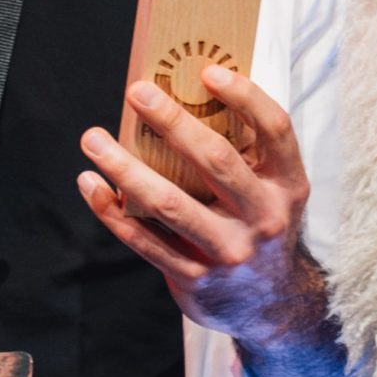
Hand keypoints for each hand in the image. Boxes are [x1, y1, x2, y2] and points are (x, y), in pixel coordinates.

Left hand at [77, 67, 311, 345]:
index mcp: (287, 185)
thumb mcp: (273, 190)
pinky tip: (90, 184)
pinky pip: (144, 240)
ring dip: (124, 167)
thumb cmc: (262, 225)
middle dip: (173, 122)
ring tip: (93, 138)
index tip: (208, 71)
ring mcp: (228, 251)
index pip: (275, 130)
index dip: (245, 97)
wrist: (273, 304)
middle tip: (137, 92)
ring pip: (168, 203)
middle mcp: (264, 217)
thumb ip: (245, 153)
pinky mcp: (195, 277)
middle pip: (215, 160)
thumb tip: (187, 97)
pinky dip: (111, 211)